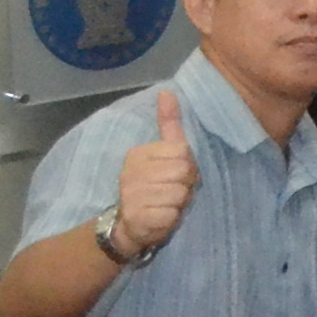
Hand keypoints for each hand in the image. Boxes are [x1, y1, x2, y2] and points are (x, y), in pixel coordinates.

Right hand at [113, 86, 198, 255]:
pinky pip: (172, 214)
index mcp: (138, 154)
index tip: (174, 175)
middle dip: (185, 185)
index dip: (187, 166)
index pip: (183, 152)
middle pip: (184, 172)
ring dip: (179, 203)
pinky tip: (160, 218)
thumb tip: (167, 90)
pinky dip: (171, 219)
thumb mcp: (163, 154)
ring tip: (165, 205)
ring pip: (180, 194)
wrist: (129, 226)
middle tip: (171, 192)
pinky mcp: (136, 217)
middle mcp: (130, 172)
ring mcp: (130, 195)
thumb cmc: (153, 186)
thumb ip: (169, 124)